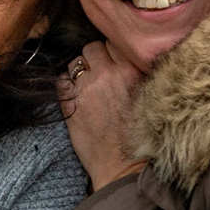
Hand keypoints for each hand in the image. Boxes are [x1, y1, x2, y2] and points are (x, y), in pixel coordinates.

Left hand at [61, 42, 146, 190]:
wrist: (125, 167)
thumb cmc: (142, 134)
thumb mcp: (150, 95)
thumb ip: (138, 72)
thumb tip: (129, 55)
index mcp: (132, 70)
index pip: (116, 42)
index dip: (115, 53)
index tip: (116, 65)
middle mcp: (108, 74)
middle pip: (93, 47)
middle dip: (96, 58)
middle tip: (101, 74)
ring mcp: (86, 88)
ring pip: (75, 61)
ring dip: (80, 70)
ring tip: (88, 86)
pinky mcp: (69, 104)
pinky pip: (60, 80)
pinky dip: (65, 84)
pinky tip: (75, 95)